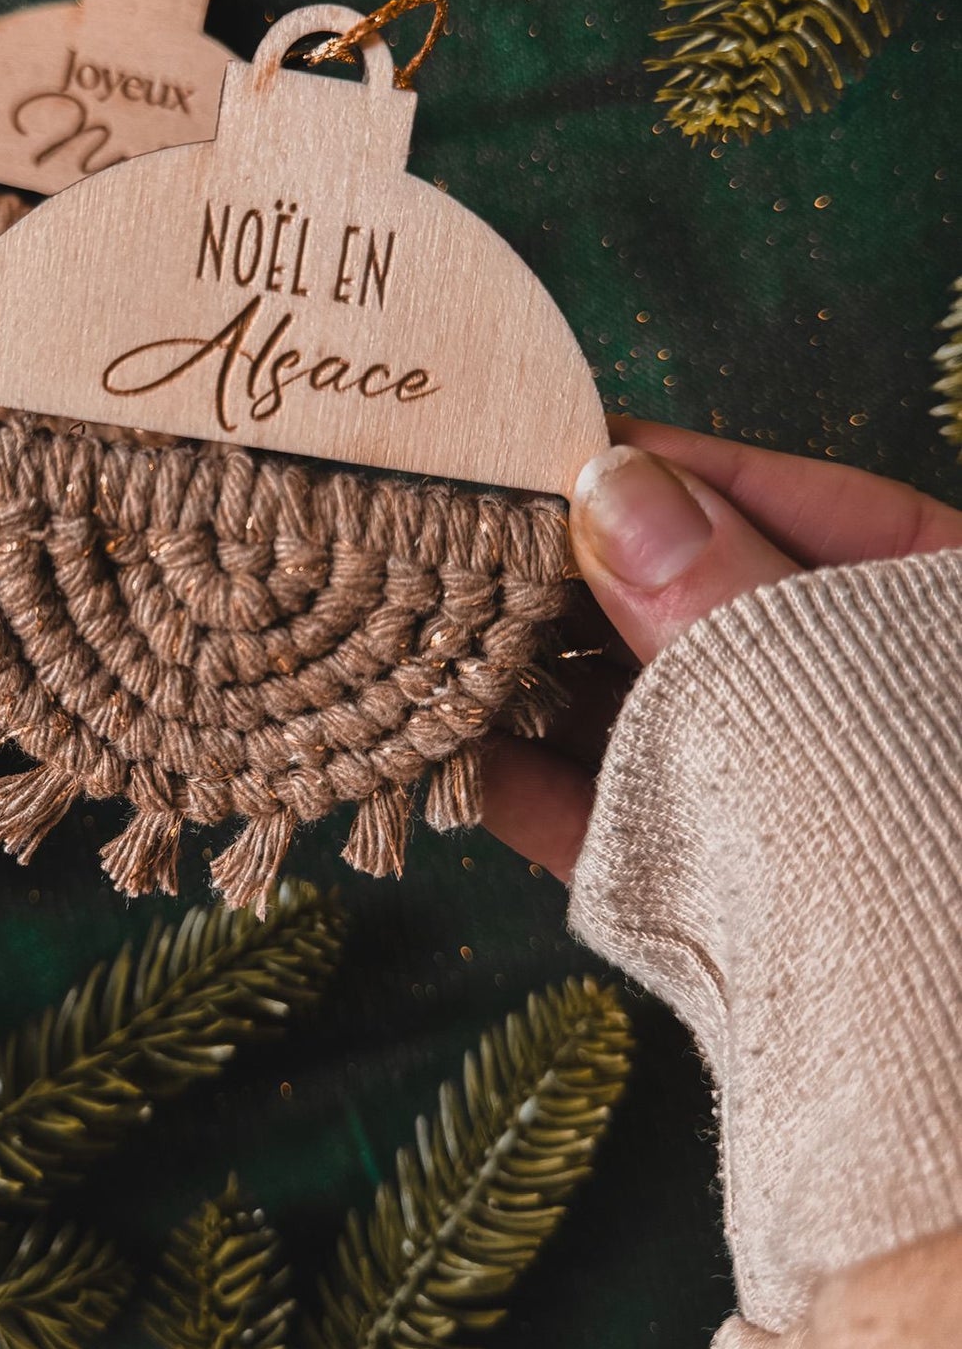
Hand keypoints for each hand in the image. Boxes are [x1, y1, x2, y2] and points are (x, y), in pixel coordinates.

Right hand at [483, 419, 961, 879]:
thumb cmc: (937, 865)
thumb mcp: (839, 695)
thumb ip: (728, 601)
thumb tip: (611, 488)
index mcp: (934, 626)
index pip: (802, 510)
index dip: (677, 471)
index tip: (564, 443)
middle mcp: (857, 704)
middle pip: (700, 611)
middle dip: (581, 580)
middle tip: (467, 533)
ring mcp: (783, 805)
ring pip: (648, 717)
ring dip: (538, 685)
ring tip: (436, 635)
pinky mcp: (720, 905)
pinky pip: (624, 827)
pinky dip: (538, 796)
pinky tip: (456, 757)